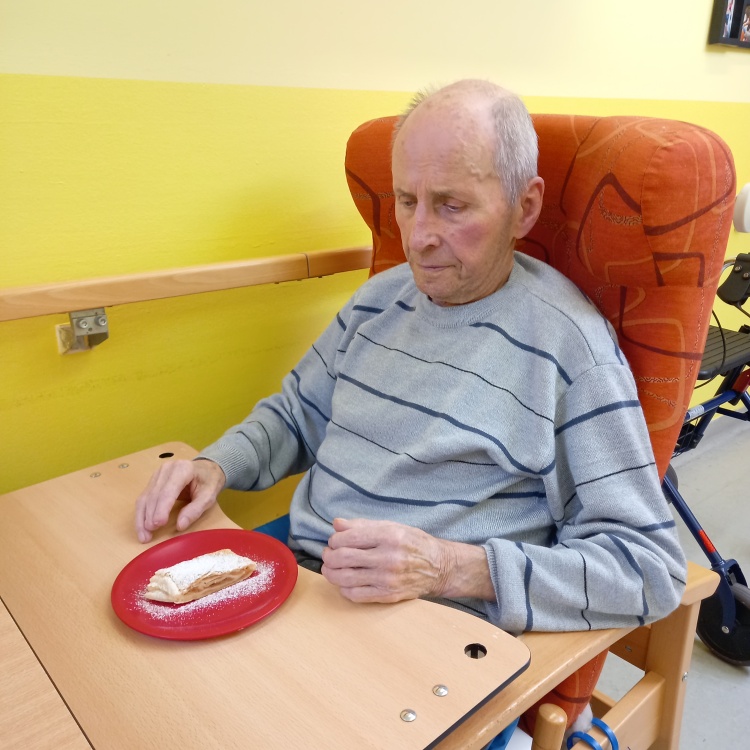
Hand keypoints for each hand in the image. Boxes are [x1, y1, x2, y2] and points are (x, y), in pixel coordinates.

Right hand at [134, 459, 225, 542]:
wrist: (207, 468)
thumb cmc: (209, 481)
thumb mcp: (209, 496)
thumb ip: (195, 510)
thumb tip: (180, 525)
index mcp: (183, 469)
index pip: (168, 491)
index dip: (161, 508)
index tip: (158, 524)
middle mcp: (167, 469)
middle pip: (154, 495)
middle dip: (149, 516)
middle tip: (148, 535)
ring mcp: (158, 473)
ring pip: (145, 497)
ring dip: (142, 518)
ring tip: (143, 535)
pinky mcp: (154, 480)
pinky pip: (144, 497)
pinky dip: (142, 513)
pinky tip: (142, 526)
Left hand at [321, 518, 493, 603]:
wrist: (439, 567)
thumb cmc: (414, 543)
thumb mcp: (392, 526)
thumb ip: (363, 525)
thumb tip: (337, 524)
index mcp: (389, 536)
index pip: (349, 538)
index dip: (335, 540)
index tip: (334, 541)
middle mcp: (388, 558)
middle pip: (343, 558)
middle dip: (329, 556)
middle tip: (328, 555)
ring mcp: (387, 579)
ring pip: (345, 578)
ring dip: (331, 573)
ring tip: (330, 568)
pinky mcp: (388, 595)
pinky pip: (356, 594)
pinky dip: (343, 588)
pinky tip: (343, 582)